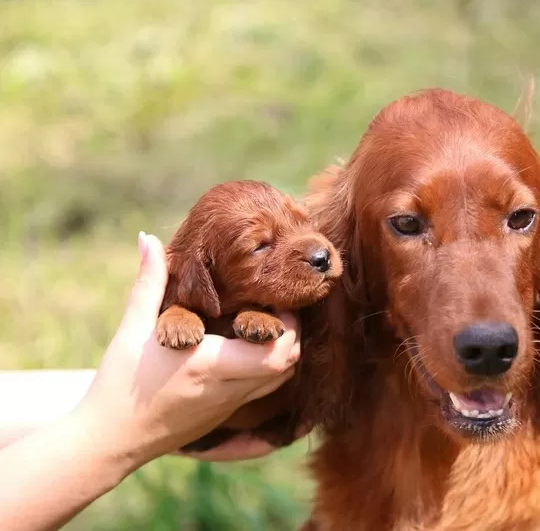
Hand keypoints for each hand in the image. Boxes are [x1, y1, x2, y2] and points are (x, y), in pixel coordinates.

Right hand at [72, 231, 302, 470]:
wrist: (106, 441)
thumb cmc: (118, 383)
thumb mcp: (132, 329)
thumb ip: (148, 283)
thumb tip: (147, 238)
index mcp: (210, 367)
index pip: (275, 353)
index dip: (288, 327)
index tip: (274, 301)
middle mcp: (227, 391)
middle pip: (287, 366)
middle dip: (291, 335)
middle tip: (274, 310)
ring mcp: (228, 408)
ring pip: (279, 382)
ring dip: (281, 353)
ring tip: (261, 326)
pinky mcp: (223, 418)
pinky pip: (261, 393)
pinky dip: (267, 370)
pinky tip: (246, 349)